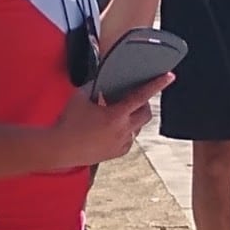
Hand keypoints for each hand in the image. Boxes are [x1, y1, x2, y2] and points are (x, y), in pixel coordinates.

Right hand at [49, 73, 171, 167]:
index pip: (141, 96)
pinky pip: (129, 139)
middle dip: (143, 104)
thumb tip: (105, 79)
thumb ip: (96, 85)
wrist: (59, 148)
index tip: (170, 76)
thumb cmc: (68, 121)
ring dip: (132, 118)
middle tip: (131, 98)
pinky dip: (125, 131)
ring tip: (114, 114)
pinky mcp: (117, 153)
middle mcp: (123, 131)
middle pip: (146, 114)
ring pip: (137, 127)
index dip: (157, 84)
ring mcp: (122, 144)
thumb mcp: (81, 95)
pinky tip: (110, 128)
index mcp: (116, 115)